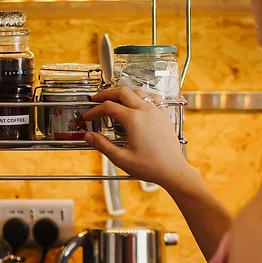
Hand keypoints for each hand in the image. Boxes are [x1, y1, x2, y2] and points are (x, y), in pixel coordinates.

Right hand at [83, 87, 200, 192]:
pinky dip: (142, 96)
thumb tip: (89, 136)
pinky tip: (138, 101)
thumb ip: (102, 145)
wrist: (173, 171)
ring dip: (123, 93)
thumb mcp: (121, 158)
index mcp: (134, 120)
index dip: (95, 111)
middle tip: (96, 99)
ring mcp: (157, 111)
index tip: (88, 116)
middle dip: (106, 94)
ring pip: (137, 91)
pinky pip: (153, 97)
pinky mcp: (164, 115)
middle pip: (122, 92)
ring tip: (115, 99)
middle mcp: (146, 111)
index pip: (108, 107)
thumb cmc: (152, 166)